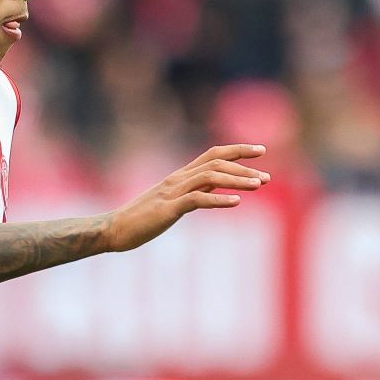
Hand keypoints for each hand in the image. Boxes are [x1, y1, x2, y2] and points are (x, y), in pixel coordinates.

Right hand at [103, 145, 268, 252]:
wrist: (113, 230)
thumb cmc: (140, 220)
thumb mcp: (171, 204)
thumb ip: (192, 195)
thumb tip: (215, 192)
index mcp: (179, 176)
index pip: (213, 154)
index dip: (238, 150)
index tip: (261, 151)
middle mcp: (178, 179)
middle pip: (216, 161)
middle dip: (244, 165)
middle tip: (266, 177)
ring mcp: (172, 192)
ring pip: (211, 177)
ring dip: (237, 180)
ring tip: (258, 186)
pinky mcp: (168, 209)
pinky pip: (198, 200)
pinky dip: (219, 199)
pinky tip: (236, 203)